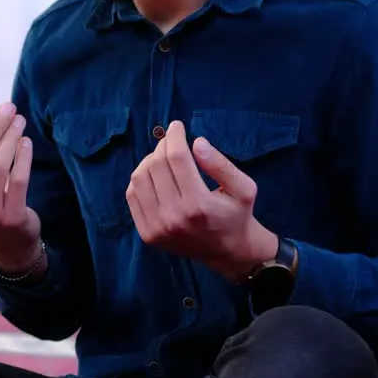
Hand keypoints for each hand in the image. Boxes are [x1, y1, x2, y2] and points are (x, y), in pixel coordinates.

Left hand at [126, 120, 278, 278]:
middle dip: (163, 145)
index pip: (177, 158)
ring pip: (140, 178)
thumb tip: (197, 142)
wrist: (228, 251)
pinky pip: (132, 195)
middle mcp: (174, 217)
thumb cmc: (237, 215)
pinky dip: (141, 178)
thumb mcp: (244, 188)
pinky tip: (155, 175)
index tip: (177, 126)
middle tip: (172, 140)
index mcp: (199, 205)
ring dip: (150, 159)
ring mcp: (157, 227)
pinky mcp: (147, 233)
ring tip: (164, 157)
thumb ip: (221, 164)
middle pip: (156, 165)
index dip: (175, 136)